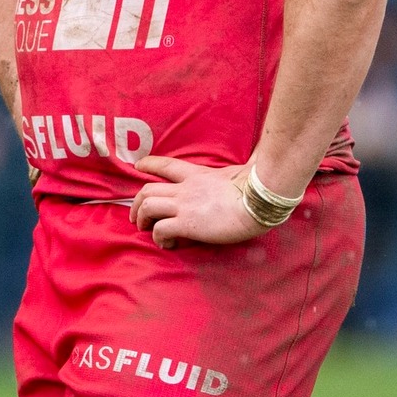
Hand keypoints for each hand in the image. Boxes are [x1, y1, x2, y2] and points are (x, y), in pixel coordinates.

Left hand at [129, 156, 266, 248]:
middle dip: (137, 203)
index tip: (138, 166)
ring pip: (148, 207)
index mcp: (198, 175)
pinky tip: (166, 244)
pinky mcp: (187, 224)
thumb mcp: (243, 169)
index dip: (149, 164)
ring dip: (141, 219)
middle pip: (148, 190)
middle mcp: (186, 189)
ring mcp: (184, 205)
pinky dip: (158, 238)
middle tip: (136, 216)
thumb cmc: (256, 185)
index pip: (167, 166)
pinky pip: (161, 229)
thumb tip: (260, 152)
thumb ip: (246, 162)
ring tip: (145, 230)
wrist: (257, 200)